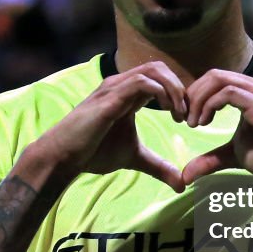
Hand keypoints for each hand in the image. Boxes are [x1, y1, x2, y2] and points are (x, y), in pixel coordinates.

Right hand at [34, 61, 186, 192]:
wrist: (64, 156)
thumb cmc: (93, 152)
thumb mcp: (135, 158)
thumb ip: (159, 166)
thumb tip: (181, 185)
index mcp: (128, 94)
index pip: (160, 77)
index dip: (179, 93)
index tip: (188, 118)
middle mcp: (122, 85)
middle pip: (160, 67)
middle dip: (180, 87)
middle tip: (187, 115)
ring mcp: (115, 88)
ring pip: (154, 70)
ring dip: (174, 89)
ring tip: (179, 114)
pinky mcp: (110, 98)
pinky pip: (141, 82)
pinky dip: (161, 92)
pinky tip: (168, 112)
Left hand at [181, 70, 252, 184]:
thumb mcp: (234, 155)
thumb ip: (211, 159)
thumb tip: (186, 175)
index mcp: (250, 92)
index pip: (215, 79)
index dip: (195, 95)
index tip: (185, 118)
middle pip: (214, 75)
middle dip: (193, 95)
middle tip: (184, 118)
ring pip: (218, 80)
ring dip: (198, 100)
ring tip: (194, 123)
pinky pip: (228, 93)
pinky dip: (209, 105)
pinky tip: (204, 123)